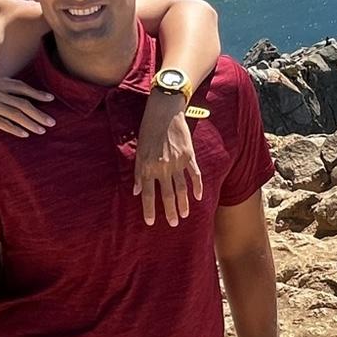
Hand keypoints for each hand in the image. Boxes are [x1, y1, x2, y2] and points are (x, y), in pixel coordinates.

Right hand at [0, 79, 54, 137]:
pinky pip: (3, 124)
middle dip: (39, 113)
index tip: (50, 99)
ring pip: (16, 115)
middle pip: (22, 103)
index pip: (22, 87)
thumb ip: (0, 89)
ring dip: (31, 124)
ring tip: (41, 130)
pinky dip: (16, 129)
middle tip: (52, 122)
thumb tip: (17, 97)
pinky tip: (25, 134)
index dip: (37, 93)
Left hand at [134, 92, 203, 225]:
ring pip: (182, 188)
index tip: (150, 222)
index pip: (148, 194)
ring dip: (183, 204)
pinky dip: (197, 186)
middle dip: (170, 211)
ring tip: (184, 215)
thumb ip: (139, 173)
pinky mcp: (189, 155)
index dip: (149, 210)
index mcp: (147, 167)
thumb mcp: (139, 151)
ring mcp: (177, 162)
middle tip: (173, 224)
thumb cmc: (148, 130)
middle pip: (167, 195)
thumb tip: (137, 192)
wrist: (164, 112)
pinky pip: (194, 175)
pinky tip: (198, 197)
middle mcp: (162, 167)